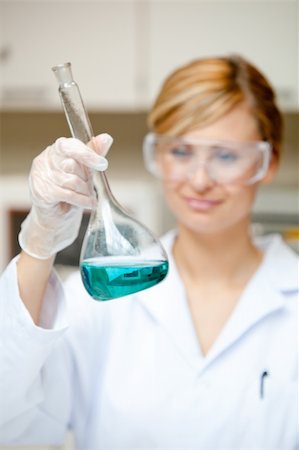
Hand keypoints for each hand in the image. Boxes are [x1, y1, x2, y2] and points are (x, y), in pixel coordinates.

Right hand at [18, 133, 112, 258]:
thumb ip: (93, 154)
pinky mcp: (41, 193)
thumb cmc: (70, 192)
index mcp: (55, 151)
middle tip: (89, 187)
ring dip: (85, 191)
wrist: (55, 219)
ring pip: (71, 181)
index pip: (70, 145)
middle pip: (72, 164)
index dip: (87, 154)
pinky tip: (88, 204)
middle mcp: (44, 160)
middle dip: (86, 178)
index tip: (102, 164)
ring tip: (88, 196)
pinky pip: (68, 194)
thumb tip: (106, 138)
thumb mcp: (83, 172)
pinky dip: (82, 200)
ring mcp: (40, 177)